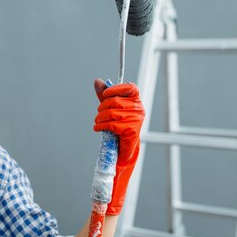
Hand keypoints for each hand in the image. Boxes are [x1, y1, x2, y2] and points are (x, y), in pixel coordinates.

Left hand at [93, 78, 144, 214]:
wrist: (122, 155)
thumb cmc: (116, 132)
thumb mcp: (110, 111)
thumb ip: (105, 96)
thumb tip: (97, 80)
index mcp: (136, 103)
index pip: (130, 87)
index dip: (115, 89)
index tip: (104, 95)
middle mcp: (139, 110)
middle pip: (115, 100)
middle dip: (102, 108)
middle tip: (98, 117)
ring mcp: (137, 121)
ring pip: (112, 112)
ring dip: (99, 118)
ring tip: (97, 124)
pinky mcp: (132, 132)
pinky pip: (113, 123)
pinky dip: (101, 126)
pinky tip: (98, 129)